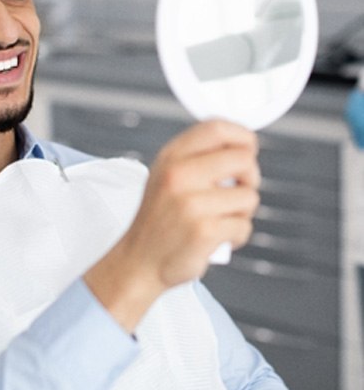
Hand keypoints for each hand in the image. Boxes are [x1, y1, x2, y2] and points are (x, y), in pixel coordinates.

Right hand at [84, 119, 259, 331]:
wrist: (139, 261)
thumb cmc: (159, 220)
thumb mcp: (166, 176)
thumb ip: (196, 158)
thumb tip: (241, 147)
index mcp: (171, 157)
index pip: (217, 128)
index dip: (242, 136)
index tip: (248, 149)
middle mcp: (179, 175)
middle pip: (243, 159)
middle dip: (250, 176)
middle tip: (238, 190)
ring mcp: (191, 203)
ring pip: (249, 196)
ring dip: (242, 212)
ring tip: (221, 219)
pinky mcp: (204, 230)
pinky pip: (243, 225)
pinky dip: (237, 235)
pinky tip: (218, 239)